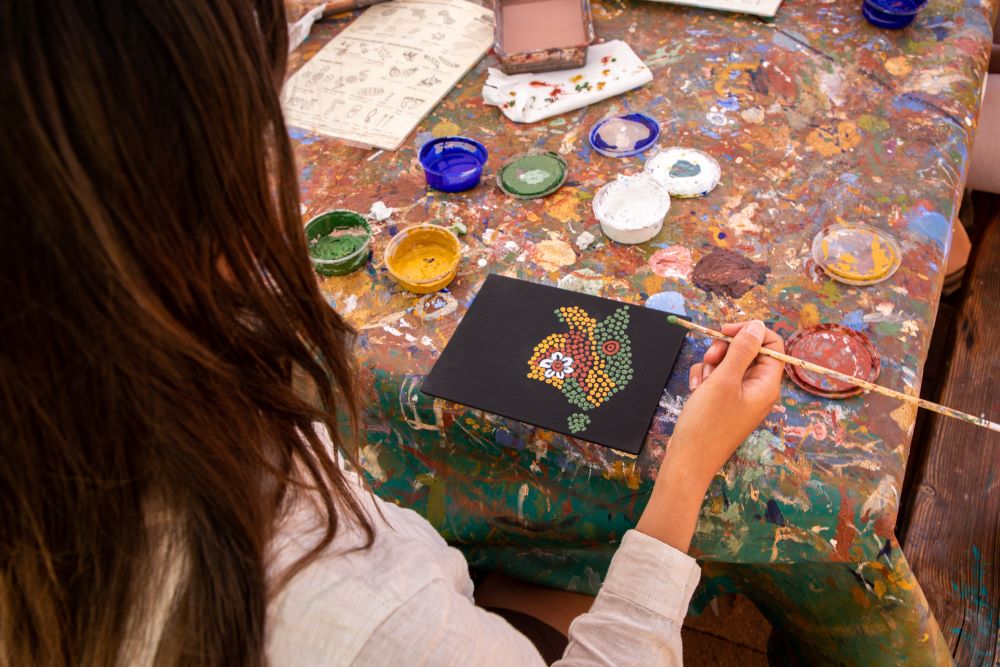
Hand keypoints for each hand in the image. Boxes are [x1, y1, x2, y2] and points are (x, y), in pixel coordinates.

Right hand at [673, 320, 784, 482]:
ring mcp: (741, 397)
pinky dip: (705, 379)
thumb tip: (756, 325)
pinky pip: (718, 378)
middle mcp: (758, 389)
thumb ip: (741, 350)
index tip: (725, 331)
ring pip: (729, 363)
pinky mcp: (725, 403)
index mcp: (767, 384)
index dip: (750, 332)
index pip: (772, 344)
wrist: (689, 460)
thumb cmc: (707, 422)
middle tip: (709, 358)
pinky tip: (695, 391)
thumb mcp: (723, 380)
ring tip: (701, 383)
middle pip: (748, 351)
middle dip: (725, 350)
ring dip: (711, 365)